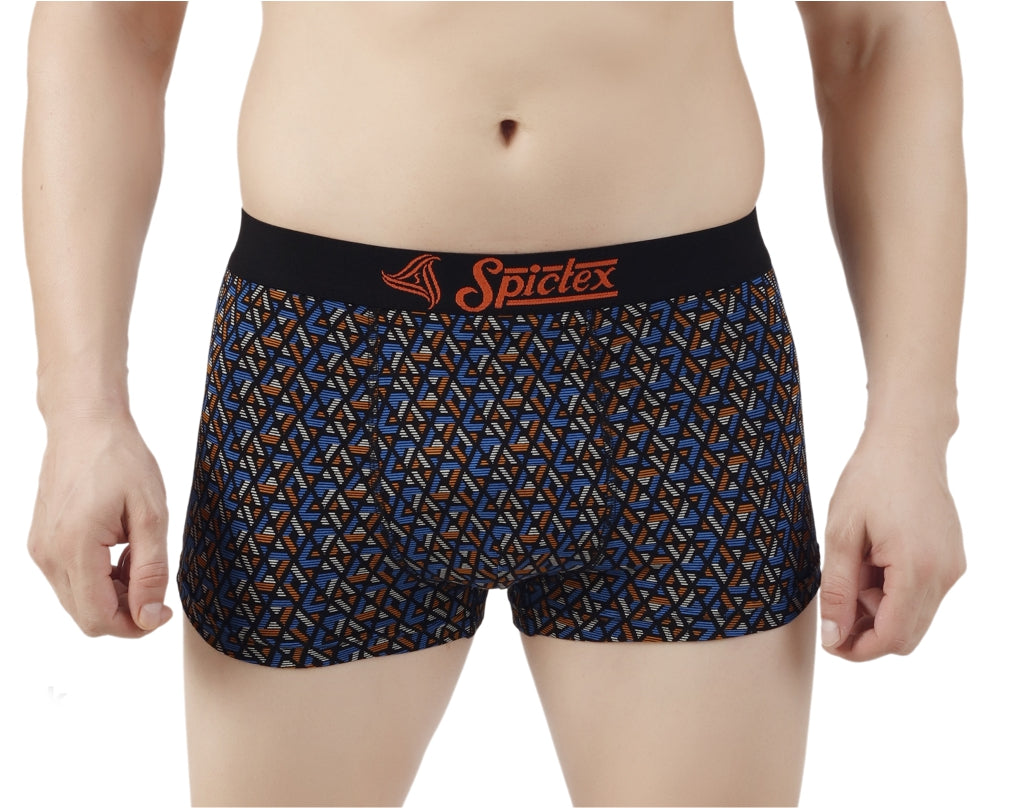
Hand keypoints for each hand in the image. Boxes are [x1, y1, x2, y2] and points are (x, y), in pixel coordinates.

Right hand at [27, 412, 172, 636]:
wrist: (85, 424)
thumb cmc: (122, 460)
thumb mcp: (151, 514)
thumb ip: (150, 570)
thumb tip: (148, 617)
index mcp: (74, 547)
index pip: (98, 618)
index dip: (134, 626)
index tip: (164, 611)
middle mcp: (48, 555)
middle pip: (86, 616)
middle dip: (126, 610)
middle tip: (156, 581)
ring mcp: (40, 549)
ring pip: (78, 601)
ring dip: (113, 594)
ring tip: (140, 557)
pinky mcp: (42, 542)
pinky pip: (70, 580)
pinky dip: (99, 578)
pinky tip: (122, 551)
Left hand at [819, 427, 964, 660]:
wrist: (906, 444)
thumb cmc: (870, 481)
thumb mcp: (841, 535)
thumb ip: (837, 590)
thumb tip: (834, 637)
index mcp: (917, 569)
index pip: (893, 637)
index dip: (859, 649)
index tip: (830, 642)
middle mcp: (944, 575)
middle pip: (906, 635)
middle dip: (868, 629)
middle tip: (837, 599)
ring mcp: (952, 568)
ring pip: (914, 616)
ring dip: (879, 608)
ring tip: (854, 566)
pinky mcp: (952, 560)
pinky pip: (922, 595)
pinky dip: (894, 591)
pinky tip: (872, 560)